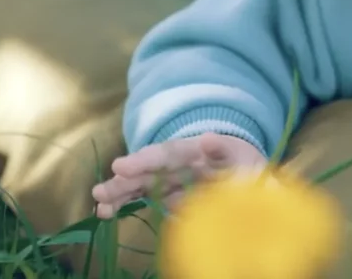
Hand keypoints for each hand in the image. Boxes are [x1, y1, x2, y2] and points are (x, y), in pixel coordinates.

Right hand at [92, 132, 267, 218]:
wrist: (252, 175)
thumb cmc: (249, 167)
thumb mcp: (246, 158)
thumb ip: (226, 151)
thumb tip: (207, 139)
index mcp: (199, 150)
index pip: (169, 153)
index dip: (144, 160)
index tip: (120, 167)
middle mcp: (181, 162)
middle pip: (150, 170)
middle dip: (126, 180)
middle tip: (100, 192)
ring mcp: (175, 177)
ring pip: (143, 184)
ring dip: (120, 193)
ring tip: (99, 206)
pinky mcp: (172, 193)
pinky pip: (147, 198)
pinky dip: (128, 204)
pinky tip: (109, 212)